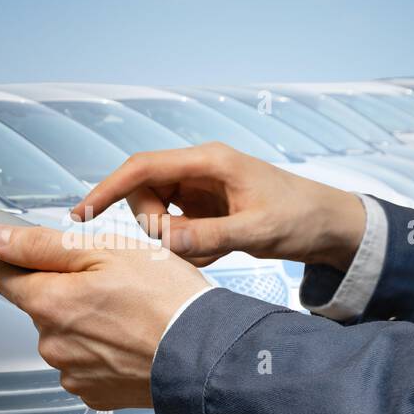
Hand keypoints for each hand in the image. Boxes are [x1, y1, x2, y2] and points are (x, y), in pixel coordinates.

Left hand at [0, 223, 209, 409]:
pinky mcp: (95, 394)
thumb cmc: (167, 300)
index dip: (25, 258)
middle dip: (66, 291)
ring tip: (130, 313)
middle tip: (112, 282)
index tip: (51, 254)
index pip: (5, 275)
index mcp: (49, 304)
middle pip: (40, 306)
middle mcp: (52, 344)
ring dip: (87, 322)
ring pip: (66, 336)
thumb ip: (41, 244)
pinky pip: (86, 364)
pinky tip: (132, 340)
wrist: (207, 356)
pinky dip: (104, 351)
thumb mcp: (106, 250)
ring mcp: (73, 373)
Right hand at [73, 142, 366, 270]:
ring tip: (210, 251)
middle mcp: (199, 170)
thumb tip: (164, 239)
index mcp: (208, 161)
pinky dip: (185, 246)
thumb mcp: (257, 231)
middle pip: (143, 193)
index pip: (142, 168)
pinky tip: (215, 252)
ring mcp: (201, 190)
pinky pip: (175, 229)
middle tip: (183, 246)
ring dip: (171, 239)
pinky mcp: (205, 209)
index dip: (107, 189)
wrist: (330, 226)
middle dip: (153, 225)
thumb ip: (210, 236)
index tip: (83, 214)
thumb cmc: (302, 217)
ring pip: (157, 214)